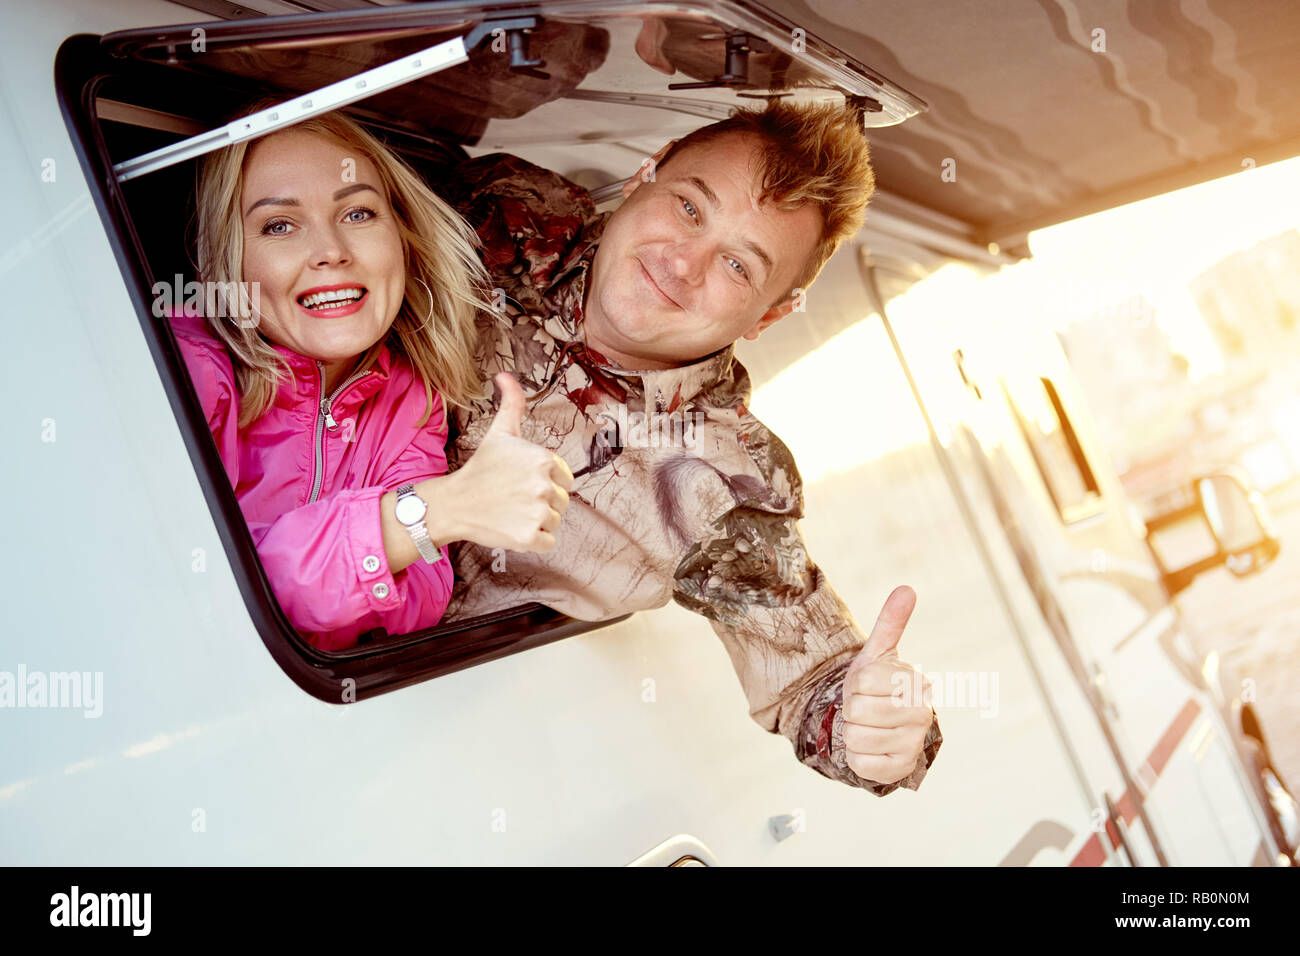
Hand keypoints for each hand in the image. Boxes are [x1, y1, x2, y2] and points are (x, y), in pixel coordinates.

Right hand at [441, 373, 573, 551]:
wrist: (455, 503)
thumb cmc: (481, 468)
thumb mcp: (500, 432)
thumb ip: (512, 402)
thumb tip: (504, 374)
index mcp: (543, 460)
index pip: (565, 477)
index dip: (546, 481)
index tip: (522, 481)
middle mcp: (544, 486)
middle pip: (562, 500)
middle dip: (542, 501)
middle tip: (514, 498)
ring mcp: (537, 513)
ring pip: (555, 521)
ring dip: (538, 521)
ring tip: (512, 511)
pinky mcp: (530, 537)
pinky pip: (549, 542)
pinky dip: (534, 539)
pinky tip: (513, 527)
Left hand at [841, 586, 934, 785]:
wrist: (880, 726)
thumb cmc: (876, 687)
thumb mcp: (878, 654)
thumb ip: (891, 622)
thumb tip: (906, 588)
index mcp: (916, 682)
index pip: (863, 681)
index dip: (855, 685)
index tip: (866, 688)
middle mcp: (922, 713)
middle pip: (858, 711)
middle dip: (852, 709)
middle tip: (865, 709)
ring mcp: (914, 744)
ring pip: (856, 737)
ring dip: (853, 732)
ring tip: (868, 727)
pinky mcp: (900, 770)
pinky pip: (860, 764)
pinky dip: (856, 757)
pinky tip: (871, 748)